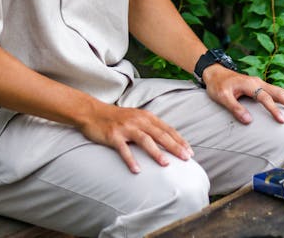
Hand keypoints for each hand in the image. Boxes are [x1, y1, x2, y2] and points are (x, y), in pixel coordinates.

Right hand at [78, 101, 193, 173]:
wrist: (93, 112)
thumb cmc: (117, 118)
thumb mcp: (136, 118)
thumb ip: (150, 126)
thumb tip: (168, 140)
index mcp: (146, 116)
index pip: (167, 129)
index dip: (179, 140)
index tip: (190, 152)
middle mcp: (138, 120)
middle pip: (160, 134)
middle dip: (175, 147)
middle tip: (186, 158)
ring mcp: (126, 128)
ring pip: (145, 140)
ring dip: (156, 152)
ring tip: (166, 164)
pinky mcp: (113, 136)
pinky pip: (123, 149)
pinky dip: (131, 160)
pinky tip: (137, 170)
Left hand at [202, 65, 283, 124]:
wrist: (214, 73)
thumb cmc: (217, 85)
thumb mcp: (222, 97)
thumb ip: (235, 108)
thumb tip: (249, 121)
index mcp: (250, 84)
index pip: (264, 97)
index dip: (273, 109)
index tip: (282, 121)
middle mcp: (258, 82)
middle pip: (279, 92)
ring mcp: (260, 83)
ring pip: (280, 91)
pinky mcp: (260, 86)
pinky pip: (276, 92)